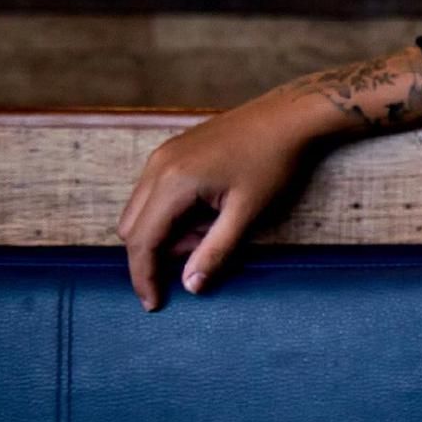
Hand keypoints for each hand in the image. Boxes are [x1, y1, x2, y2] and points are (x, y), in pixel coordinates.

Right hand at [115, 95, 318, 310]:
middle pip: (132, 227)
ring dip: (167, 233)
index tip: (154, 305)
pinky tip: (210, 212)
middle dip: (158, 253)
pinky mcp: (173, 151)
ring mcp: (163, 155)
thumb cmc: (274, 163)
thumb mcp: (248, 213)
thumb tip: (190, 285)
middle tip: (201, 255)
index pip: (141, 241)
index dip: (144, 277)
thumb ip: (216, 251)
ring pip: (141, 210)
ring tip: (214, 229)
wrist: (290, 117)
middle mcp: (158, 165)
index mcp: (173, 181)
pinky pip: (156, 193)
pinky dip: (173, 213)